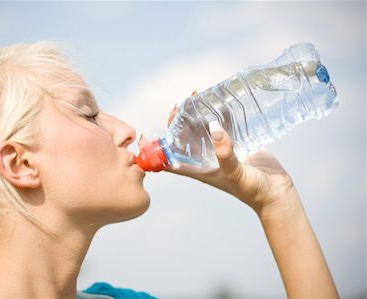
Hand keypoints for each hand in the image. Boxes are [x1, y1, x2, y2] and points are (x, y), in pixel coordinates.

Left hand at [158, 95, 298, 216]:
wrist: (276, 192)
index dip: (158, 146)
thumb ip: (224, 153)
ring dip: (198, 115)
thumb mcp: (233, 173)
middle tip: (180, 104)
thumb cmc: (251, 189)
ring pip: (203, 129)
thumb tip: (214, 129)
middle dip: (179, 121)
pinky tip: (218, 101)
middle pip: (185, 137)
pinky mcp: (236, 143)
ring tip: (196, 97)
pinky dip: (220, 115)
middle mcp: (206, 158)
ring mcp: (220, 150)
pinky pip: (224, 126)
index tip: (152, 131)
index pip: (170, 157)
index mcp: (198, 169)